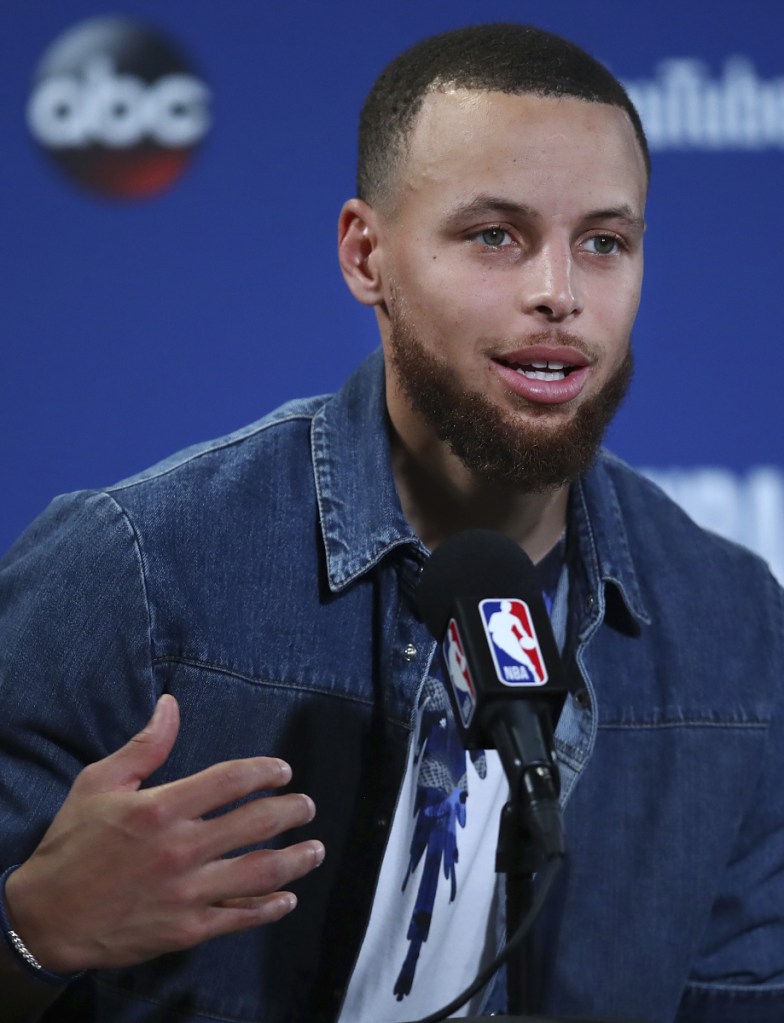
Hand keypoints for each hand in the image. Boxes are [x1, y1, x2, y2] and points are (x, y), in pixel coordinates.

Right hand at [4, 695, 323, 973]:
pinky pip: (239, 917)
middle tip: (307, 806)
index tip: (283, 771)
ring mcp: (186, 892)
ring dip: (296, 860)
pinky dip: (269, 908)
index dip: (265, 772)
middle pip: (256, 823)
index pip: (231, 781)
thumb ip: (145, 746)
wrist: (45, 918)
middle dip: (291, 811)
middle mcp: (180, 849)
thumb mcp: (99, 783)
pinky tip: (287, 897)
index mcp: (162, 808)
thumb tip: (171, 705)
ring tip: (314, 849)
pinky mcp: (185, 929)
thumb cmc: (72, 844)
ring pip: (259, 872)